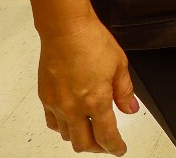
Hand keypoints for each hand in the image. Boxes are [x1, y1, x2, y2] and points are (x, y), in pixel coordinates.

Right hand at [37, 15, 138, 154]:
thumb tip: (130, 108)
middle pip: (83, 144)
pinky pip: (53, 123)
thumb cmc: (91, 41)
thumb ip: (125, 91)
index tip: (119, 149)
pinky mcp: (45, 98)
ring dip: (80, 138)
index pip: (106, 136)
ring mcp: (57, 104)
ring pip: (67, 136)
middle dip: (98, 148)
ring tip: (90, 131)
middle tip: (107, 143)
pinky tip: (72, 120)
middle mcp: (74, 107)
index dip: (115, 147)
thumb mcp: (119, 65)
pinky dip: (63, 127)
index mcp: (96, 100)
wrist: (65, 29)